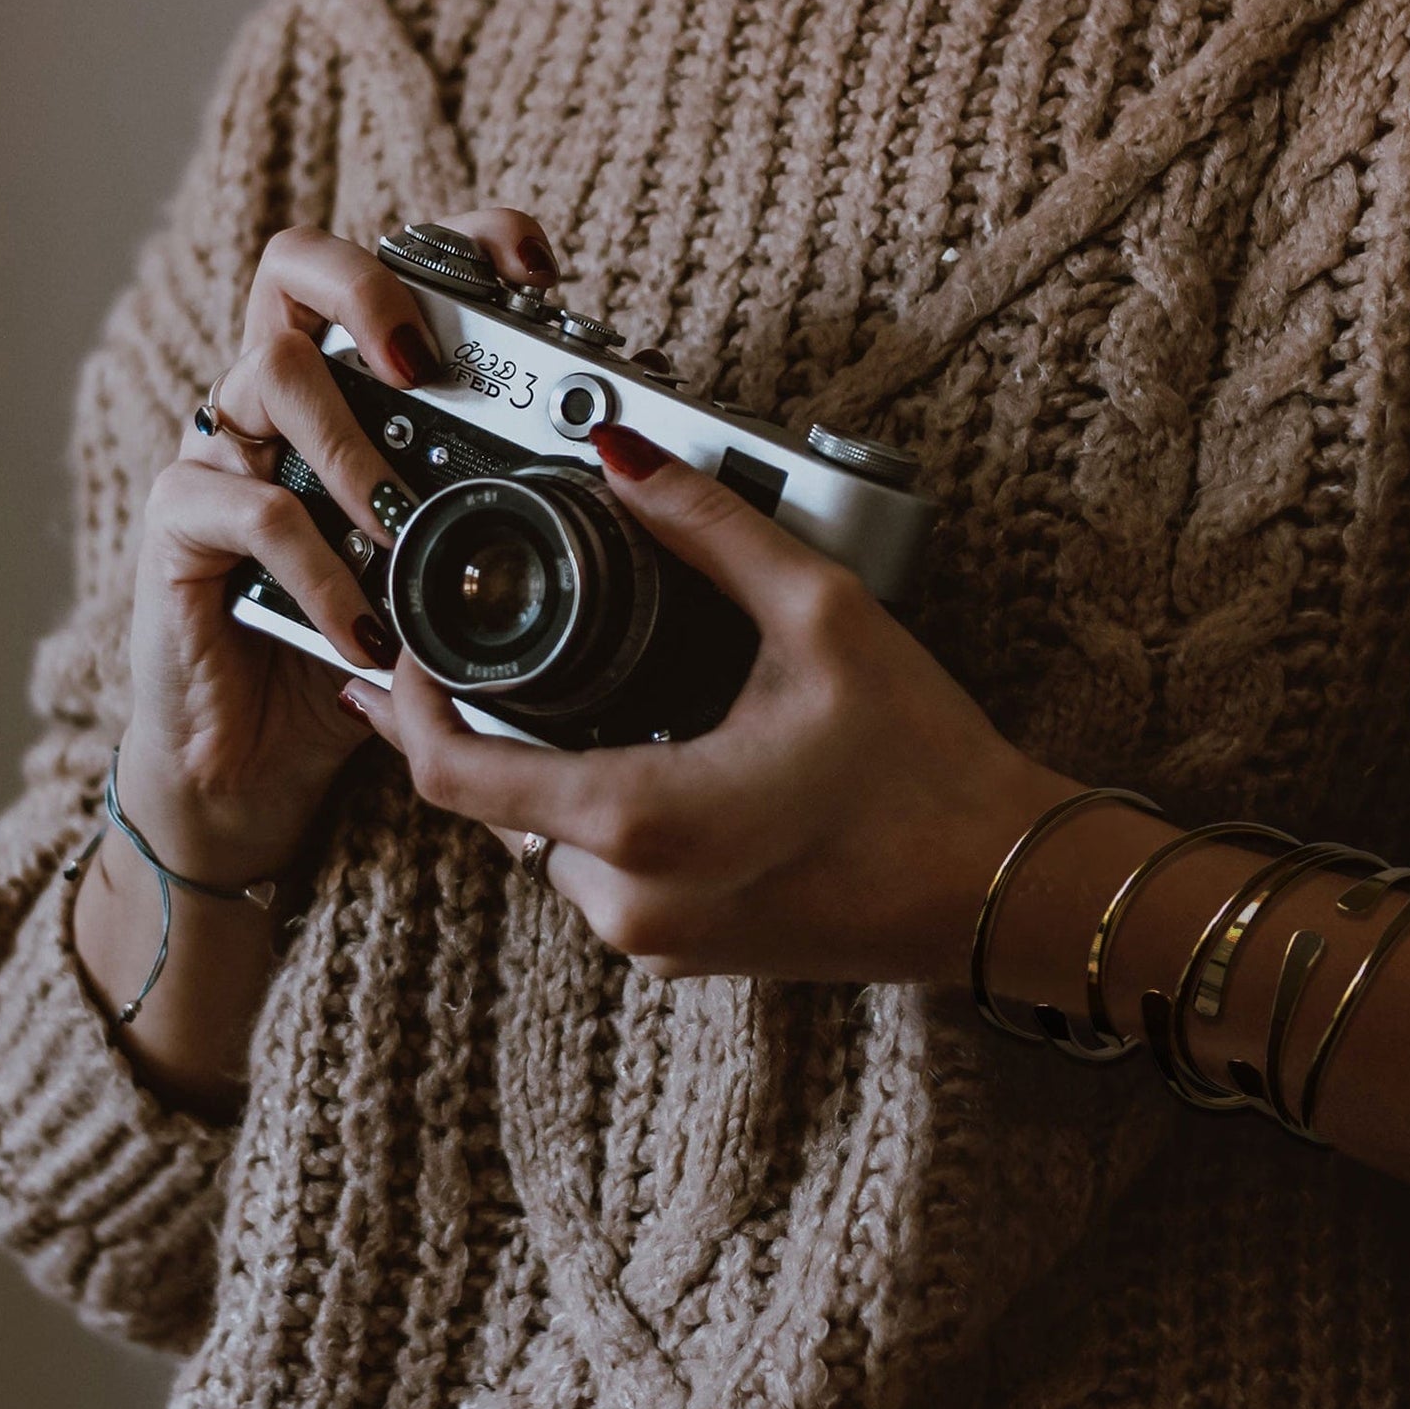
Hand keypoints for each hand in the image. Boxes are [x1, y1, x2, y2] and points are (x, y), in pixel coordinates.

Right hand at [115, 206, 561, 883]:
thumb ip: (511, 511)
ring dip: (355, 450)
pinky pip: (249, 508)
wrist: (260, 761)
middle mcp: (281, 397)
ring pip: (271, 373)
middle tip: (418, 362)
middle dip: (367, 287)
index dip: (463, 241)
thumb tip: (631, 476)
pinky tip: (367, 631)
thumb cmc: (370, 651)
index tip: (538, 270)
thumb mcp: (459, 573)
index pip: (397, 266)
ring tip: (400, 529)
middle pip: (294, 264)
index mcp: (357, 387)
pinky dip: (323, 571)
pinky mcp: (180, 522)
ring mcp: (223, 450)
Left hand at [342, 424, 1070, 984]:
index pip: (452, 774)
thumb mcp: (822, 618)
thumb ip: (711, 528)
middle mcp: (629, 902)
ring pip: (546, 841)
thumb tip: (625, 456)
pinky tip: (646, 744)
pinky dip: (596, 806)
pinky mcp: (690, 951)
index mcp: (642, 822)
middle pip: (491, 805)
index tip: (406, 641)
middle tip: (480, 642)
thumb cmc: (928, 769)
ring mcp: (658, 940)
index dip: (408, 702)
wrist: (1004, 887)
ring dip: (543, 765)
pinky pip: (601, 873)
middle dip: (480, 723)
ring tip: (577, 683)